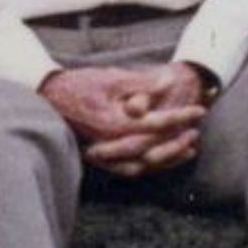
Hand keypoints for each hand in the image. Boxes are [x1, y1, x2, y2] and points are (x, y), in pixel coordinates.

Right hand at [41, 64, 207, 177]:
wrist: (48, 97)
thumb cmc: (81, 84)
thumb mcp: (113, 78)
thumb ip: (142, 83)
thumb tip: (170, 82)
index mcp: (114, 123)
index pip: (156, 124)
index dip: (180, 116)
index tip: (199, 110)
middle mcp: (108, 144)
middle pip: (151, 150)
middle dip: (177, 141)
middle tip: (196, 131)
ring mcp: (101, 155)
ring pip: (141, 166)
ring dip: (166, 159)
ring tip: (188, 149)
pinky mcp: (97, 158)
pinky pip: (126, 170)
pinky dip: (148, 167)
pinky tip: (161, 160)